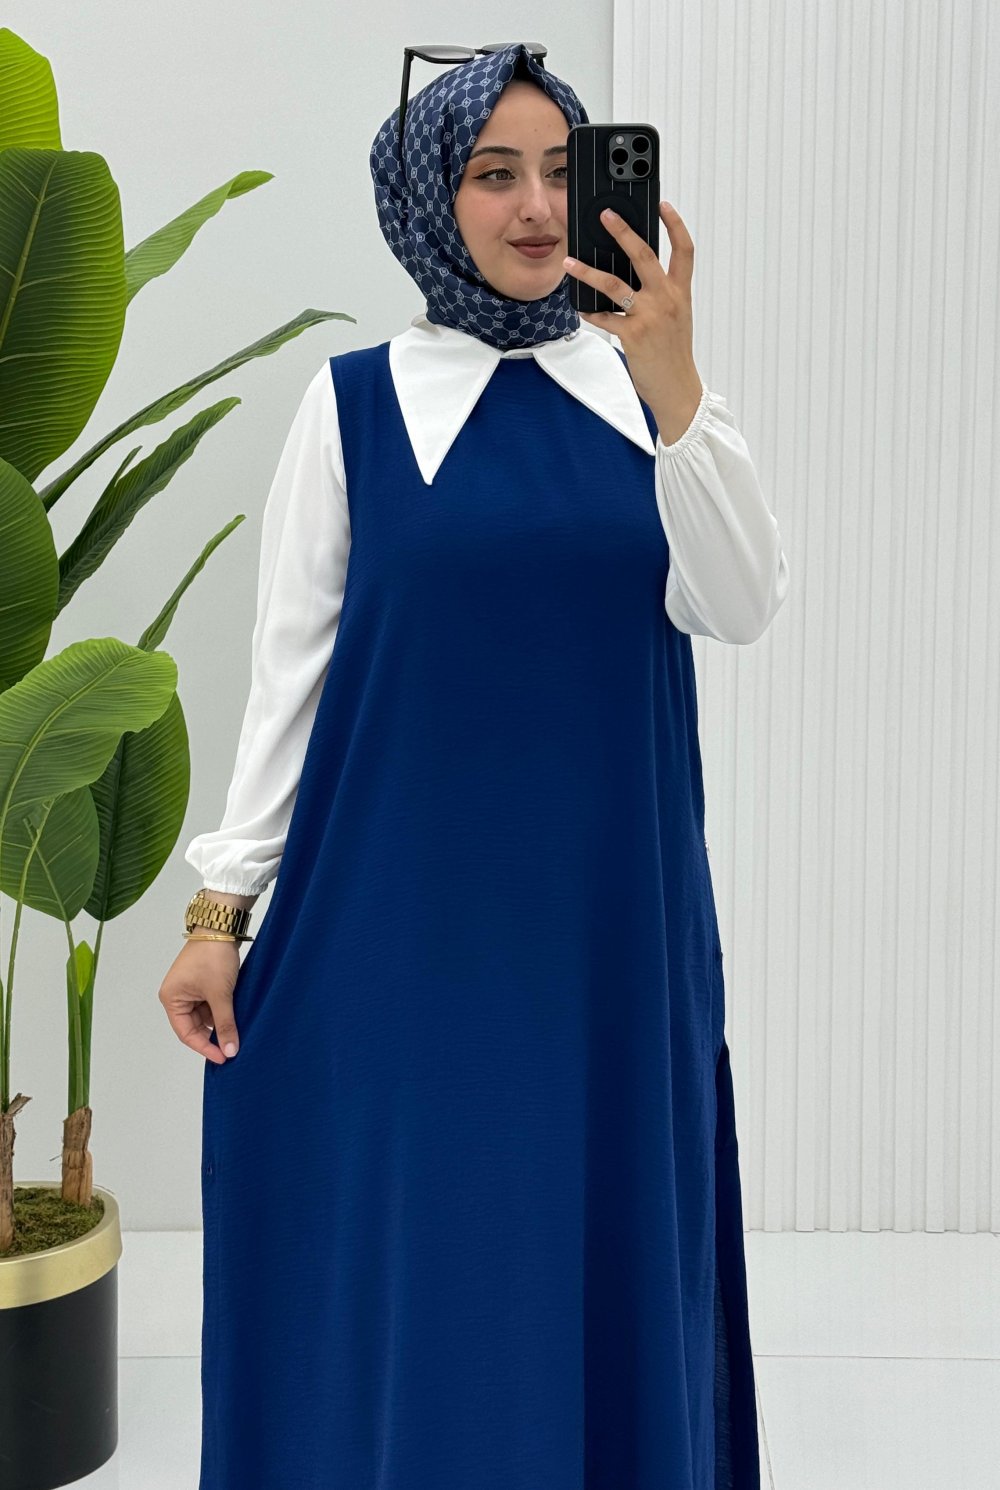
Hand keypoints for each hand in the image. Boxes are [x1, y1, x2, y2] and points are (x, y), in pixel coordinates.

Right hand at [158, 939, 240, 1063]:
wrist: (221, 928)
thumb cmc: (213, 956)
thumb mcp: (220, 995)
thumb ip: (225, 1024)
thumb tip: (230, 1049)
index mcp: (171, 999)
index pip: (186, 1033)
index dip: (205, 1047)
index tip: (223, 1057)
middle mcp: (176, 995)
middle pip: (194, 1026)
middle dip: (213, 1036)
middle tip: (232, 1047)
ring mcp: (189, 989)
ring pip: (204, 1016)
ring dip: (219, 1023)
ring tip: (236, 1032)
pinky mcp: (202, 983)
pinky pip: (210, 1005)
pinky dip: (221, 1012)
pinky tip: (235, 1017)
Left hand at [563, 201, 702, 436]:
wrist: (677, 388)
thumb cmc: (674, 354)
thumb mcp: (676, 318)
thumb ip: (661, 295)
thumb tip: (634, 277)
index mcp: (680, 293)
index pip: (684, 250)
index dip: (675, 224)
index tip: (663, 205)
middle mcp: (667, 299)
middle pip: (644, 255)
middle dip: (623, 232)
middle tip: (606, 216)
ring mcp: (649, 316)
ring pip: (615, 284)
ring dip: (588, 272)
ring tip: (569, 264)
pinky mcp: (633, 335)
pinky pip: (604, 317)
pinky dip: (590, 312)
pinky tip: (580, 307)